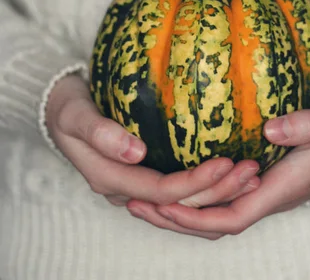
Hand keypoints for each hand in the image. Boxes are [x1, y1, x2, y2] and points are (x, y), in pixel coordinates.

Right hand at [46, 74, 259, 238]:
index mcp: (110, 178)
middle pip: (178, 203)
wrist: (58, 107)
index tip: (226, 163)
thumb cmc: (66, 106)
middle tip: (252, 171)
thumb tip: (135, 152)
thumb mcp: (75, 115)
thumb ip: (100, 132)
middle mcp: (124, 188)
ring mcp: (134, 182)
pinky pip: (178, 187)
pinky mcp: (143, 173)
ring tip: (251, 174)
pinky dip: (205, 184)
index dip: (195, 183)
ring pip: (181, 201)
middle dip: (217, 191)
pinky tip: (229, 168)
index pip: (161, 191)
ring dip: (217, 192)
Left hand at [142, 101, 309, 238]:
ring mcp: (259, 194)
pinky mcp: (255, 184)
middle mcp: (265, 198)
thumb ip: (305, 126)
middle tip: (135, 203)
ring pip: (213, 215)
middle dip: (173, 219)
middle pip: (213, 225)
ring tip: (141, 197)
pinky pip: (219, 200)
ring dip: (177, 212)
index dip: (196, 217)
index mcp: (279, 190)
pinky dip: (192, 199)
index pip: (232, 218)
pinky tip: (171, 185)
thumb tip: (270, 130)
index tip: (163, 203)